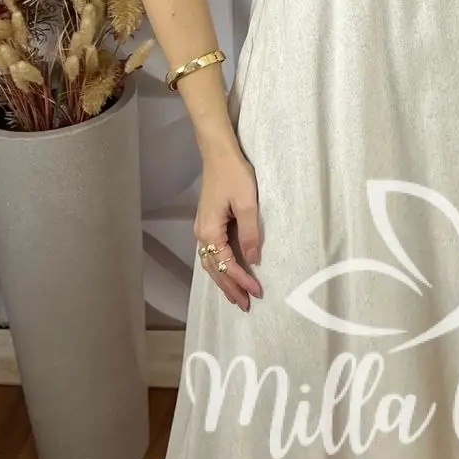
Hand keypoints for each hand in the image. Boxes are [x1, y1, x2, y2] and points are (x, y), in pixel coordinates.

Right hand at [195, 148, 263, 311]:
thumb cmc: (234, 175)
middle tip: (245, 305)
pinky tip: (228, 271)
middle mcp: (202, 234)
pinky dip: (220, 266)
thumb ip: (250, 233)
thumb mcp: (247, 203)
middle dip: (229, 288)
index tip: (257, 292)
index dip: (241, 280)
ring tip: (236, 296)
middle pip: (214, 269)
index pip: (226, 264)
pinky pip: (212, 252)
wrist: (218, 153)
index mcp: (210, 231)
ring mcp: (202, 228)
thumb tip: (253, 259)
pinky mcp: (207, 222)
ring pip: (211, 262)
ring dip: (224, 280)